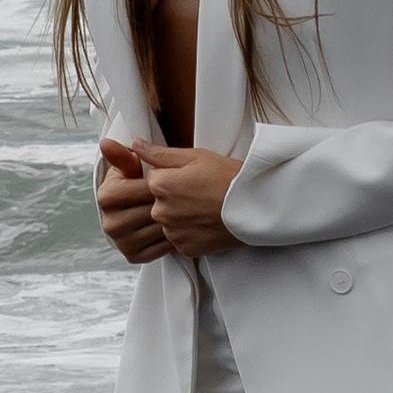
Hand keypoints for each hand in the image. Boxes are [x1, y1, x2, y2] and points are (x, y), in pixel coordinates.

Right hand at [94, 137, 171, 263]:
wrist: (133, 206)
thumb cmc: (135, 180)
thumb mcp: (131, 165)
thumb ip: (124, 155)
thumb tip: (105, 142)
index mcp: (106, 197)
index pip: (147, 189)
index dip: (163, 183)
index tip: (170, 179)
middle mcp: (110, 223)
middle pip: (154, 210)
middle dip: (170, 201)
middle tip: (180, 194)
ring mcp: (121, 242)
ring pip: (161, 229)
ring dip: (175, 219)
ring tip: (180, 209)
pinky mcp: (134, 256)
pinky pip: (163, 247)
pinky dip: (174, 236)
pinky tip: (176, 224)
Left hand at [138, 142, 243, 257]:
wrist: (255, 207)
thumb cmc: (229, 178)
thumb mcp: (195, 156)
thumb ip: (160, 153)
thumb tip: (136, 144)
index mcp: (160, 185)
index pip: (153, 178)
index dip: (172, 176)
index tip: (191, 177)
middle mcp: (161, 211)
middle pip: (158, 201)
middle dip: (174, 197)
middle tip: (200, 193)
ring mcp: (172, 232)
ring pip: (168, 221)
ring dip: (180, 216)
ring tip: (205, 208)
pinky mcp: (184, 248)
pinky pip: (179, 238)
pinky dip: (189, 232)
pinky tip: (206, 222)